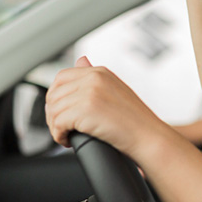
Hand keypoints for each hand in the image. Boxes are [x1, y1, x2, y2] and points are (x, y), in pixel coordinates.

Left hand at [45, 56, 166, 157]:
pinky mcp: (86, 110)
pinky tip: (69, 140)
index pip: (61, 77)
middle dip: (53, 113)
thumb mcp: (115, 90)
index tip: (61, 112)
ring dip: (56, 127)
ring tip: (67, 136)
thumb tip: (80, 60)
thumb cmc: (135, 121)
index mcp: (100, 72)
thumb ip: (95, 77)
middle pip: (54, 93)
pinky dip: (59, 136)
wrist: (149, 137)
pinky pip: (58, 123)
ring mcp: (90, 92)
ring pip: (54, 110)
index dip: (56, 97)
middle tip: (63, 128)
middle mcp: (94, 78)